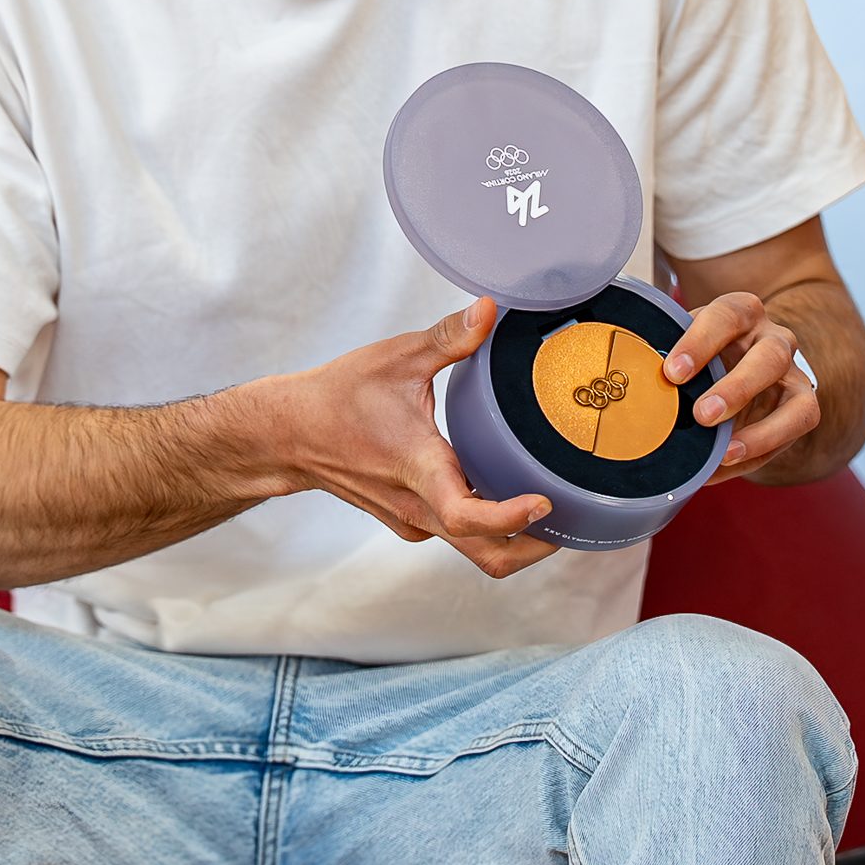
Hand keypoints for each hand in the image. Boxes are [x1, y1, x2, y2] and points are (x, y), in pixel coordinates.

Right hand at [250, 300, 559, 579]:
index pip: (469, 517)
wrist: (289, 434)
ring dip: (516, 540)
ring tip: (554, 508)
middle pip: (487, 555)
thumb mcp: (397, 358)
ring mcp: (413, 520)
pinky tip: (507, 491)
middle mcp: (417, 507)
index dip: (512, 517)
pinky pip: (457, 536)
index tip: (545, 501)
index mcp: (418, 469)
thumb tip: (491, 308)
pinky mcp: (410, 520)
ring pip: (475, 551)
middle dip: (535, 545)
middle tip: (575, 516)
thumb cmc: (337, 398)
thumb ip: (449, 336)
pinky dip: (488, 527)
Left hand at [660, 290, 818, 483]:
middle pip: (770, 356)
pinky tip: (728, 461)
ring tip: (724, 451)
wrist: (736, 364)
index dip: (700, 342)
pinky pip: (795, 431)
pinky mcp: (802, 407)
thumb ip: (669, 362)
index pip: (726, 317)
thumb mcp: (683, 346)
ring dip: (763, 430)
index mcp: (741, 312)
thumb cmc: (701, 356)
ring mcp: (793, 375)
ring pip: (798, 400)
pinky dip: (762, 450)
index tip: (672, 372)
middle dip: (737, 388)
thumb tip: (637, 395)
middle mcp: (774, 339)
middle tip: (702, 414)